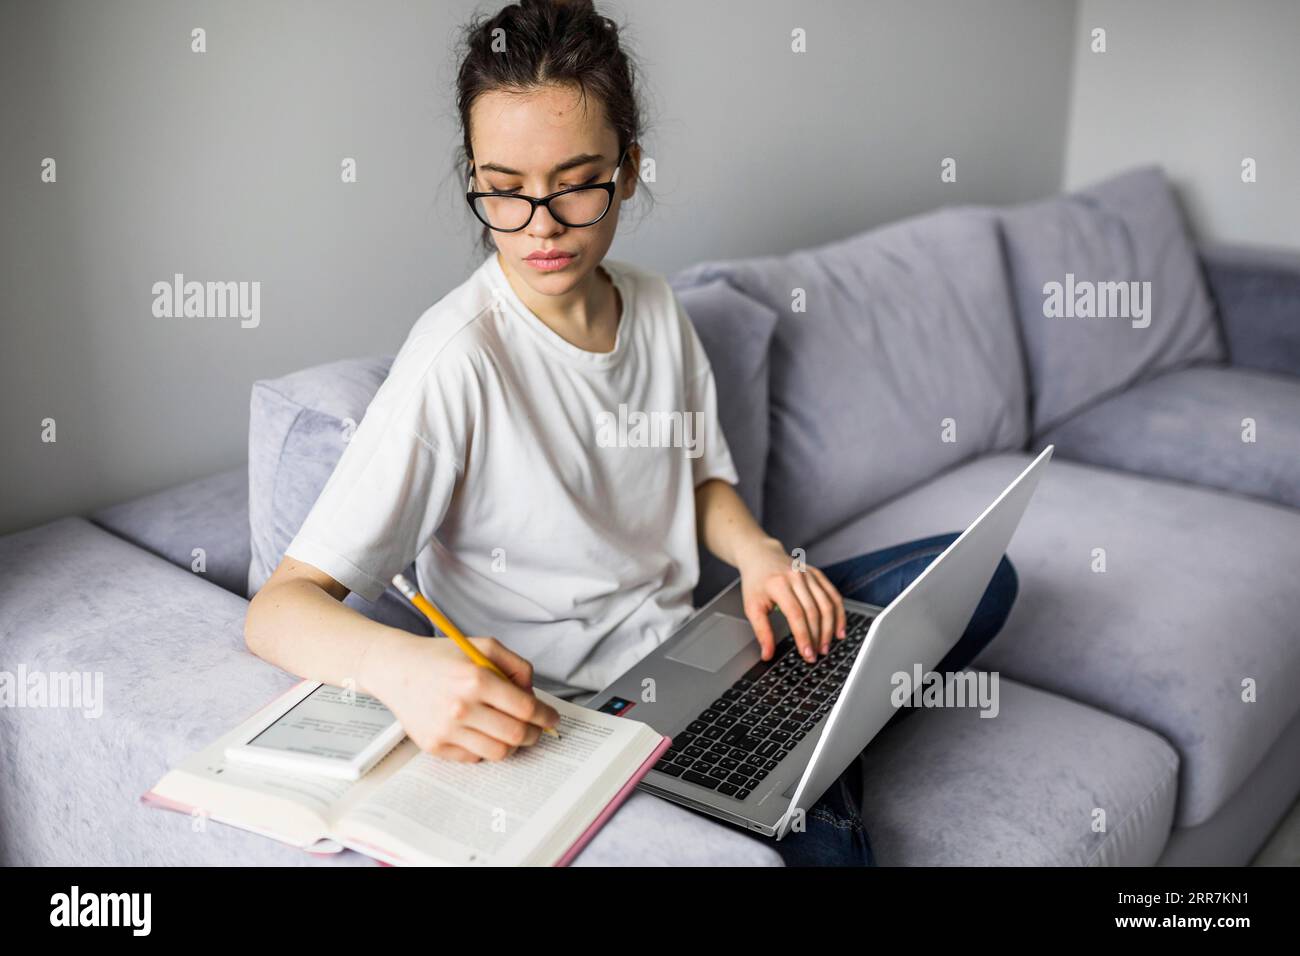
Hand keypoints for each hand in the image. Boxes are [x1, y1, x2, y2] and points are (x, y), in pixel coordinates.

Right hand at [361, 633, 560, 761]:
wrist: (396, 669)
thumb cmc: (442, 657)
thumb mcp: (484, 646)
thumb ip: (516, 666)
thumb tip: (532, 695)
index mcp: (476, 679)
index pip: (526, 709)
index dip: (546, 716)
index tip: (552, 719)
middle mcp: (461, 707)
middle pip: (516, 735)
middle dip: (535, 734)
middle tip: (537, 730)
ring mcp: (446, 730)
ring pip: (498, 752)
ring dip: (512, 745)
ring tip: (510, 731)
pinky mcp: (434, 746)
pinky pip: (474, 758)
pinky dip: (484, 748)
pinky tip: (481, 732)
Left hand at [736, 537, 846, 662]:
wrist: (761, 556)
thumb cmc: (756, 582)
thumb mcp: (751, 606)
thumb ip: (761, 631)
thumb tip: (767, 654)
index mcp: (778, 584)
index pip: (796, 614)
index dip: (804, 636)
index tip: (807, 654)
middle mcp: (796, 577)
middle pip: (814, 611)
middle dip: (817, 637)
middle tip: (816, 655)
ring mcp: (809, 574)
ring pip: (827, 605)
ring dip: (829, 629)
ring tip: (825, 647)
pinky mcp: (818, 574)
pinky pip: (834, 596)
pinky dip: (839, 614)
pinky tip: (839, 630)